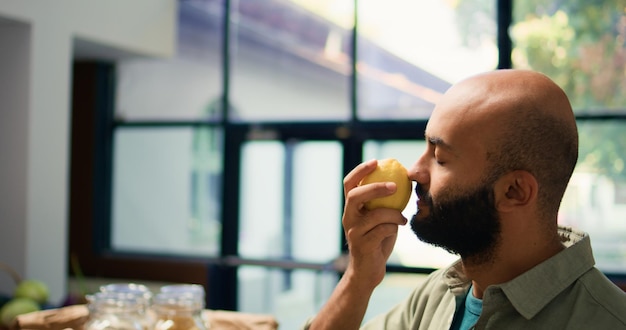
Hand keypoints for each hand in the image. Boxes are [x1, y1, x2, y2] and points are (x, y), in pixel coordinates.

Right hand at [341, 159, 407, 289]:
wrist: (368, 271)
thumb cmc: (377, 240)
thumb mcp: (380, 218)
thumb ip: (385, 203)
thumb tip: (404, 180)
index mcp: (351, 208)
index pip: (349, 184)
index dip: (360, 171)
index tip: (376, 161)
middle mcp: (348, 218)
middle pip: (355, 195)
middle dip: (375, 187)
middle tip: (395, 185)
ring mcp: (354, 232)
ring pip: (376, 214)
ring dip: (394, 214)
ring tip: (402, 217)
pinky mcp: (363, 245)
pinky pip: (383, 230)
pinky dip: (395, 227)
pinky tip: (400, 228)